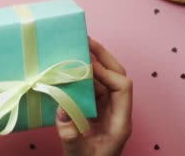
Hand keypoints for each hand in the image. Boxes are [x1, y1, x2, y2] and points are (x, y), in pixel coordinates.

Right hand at [55, 38, 132, 155]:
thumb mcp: (77, 155)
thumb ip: (70, 134)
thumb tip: (62, 108)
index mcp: (120, 122)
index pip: (122, 87)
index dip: (107, 73)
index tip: (87, 66)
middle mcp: (117, 112)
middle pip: (118, 77)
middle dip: (104, 57)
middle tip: (86, 40)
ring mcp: (108, 111)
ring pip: (106, 80)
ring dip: (94, 64)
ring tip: (78, 48)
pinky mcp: (97, 112)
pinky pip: (94, 89)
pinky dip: (85, 77)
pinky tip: (71, 70)